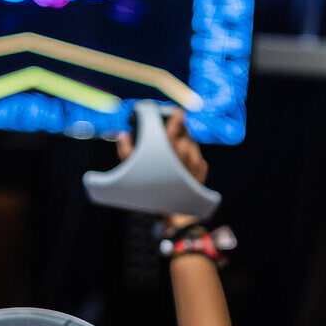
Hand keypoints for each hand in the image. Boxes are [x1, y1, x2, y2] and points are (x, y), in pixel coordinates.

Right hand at [116, 107, 208, 227]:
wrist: (172, 212)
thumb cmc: (149, 191)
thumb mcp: (131, 169)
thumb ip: (125, 149)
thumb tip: (123, 135)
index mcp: (169, 143)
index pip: (177, 119)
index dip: (175, 114)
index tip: (174, 113)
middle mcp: (186, 147)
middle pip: (185, 129)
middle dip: (178, 129)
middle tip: (170, 135)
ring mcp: (196, 157)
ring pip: (191, 142)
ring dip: (183, 143)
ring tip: (173, 155)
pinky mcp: (202, 168)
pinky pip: (197, 155)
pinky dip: (190, 157)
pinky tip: (181, 166)